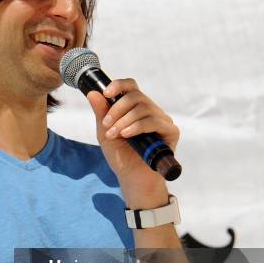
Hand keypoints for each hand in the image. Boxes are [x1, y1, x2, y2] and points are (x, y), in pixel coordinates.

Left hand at [87, 78, 179, 193]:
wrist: (131, 177)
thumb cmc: (120, 155)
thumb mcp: (105, 133)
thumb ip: (101, 113)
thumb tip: (93, 93)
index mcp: (135, 108)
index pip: (131, 87)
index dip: (119, 85)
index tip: (106, 92)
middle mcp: (150, 110)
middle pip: (136, 96)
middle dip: (117, 109)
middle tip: (107, 124)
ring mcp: (162, 120)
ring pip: (144, 108)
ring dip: (124, 120)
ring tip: (114, 134)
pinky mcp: (171, 131)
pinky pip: (154, 121)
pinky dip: (137, 126)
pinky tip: (126, 135)